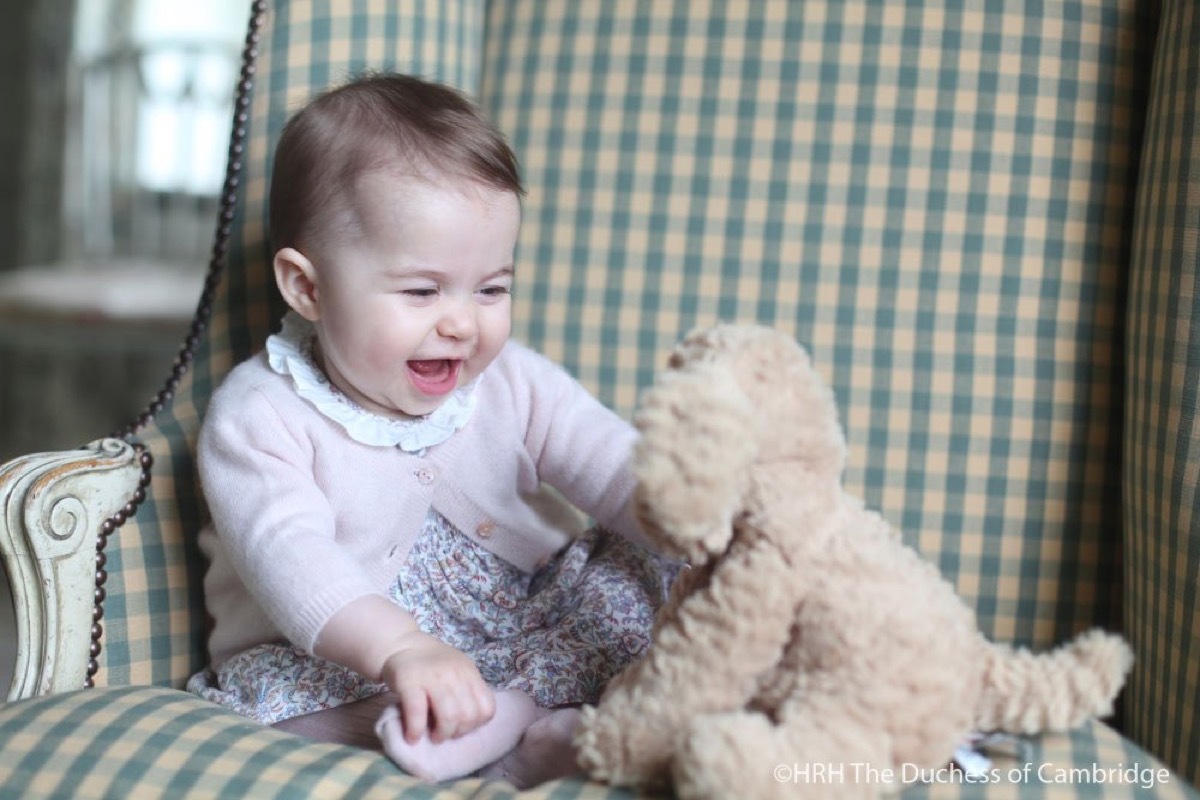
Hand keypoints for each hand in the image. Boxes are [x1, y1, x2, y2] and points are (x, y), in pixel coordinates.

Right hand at [379, 630, 496, 743]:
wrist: (401, 645)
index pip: (487, 707)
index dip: (476, 724)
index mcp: (469, 672)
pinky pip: (418, 713)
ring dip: (442, 734)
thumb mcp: (456, 671)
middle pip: (468, 714)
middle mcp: (454, 673)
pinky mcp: (409, 682)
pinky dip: (416, 730)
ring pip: (449, 716)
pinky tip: (412, 737)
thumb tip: (469, 724)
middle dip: (458, 732)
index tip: (462, 727)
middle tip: (445, 734)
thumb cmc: (431, 664)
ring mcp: (432, 677)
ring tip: (433, 737)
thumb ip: (466, 690)